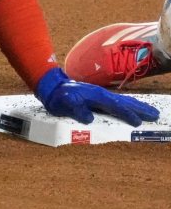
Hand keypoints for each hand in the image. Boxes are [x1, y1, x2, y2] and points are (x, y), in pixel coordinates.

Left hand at [35, 67, 159, 126]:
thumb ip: (76, 109)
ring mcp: (101, 95)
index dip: (126, 114)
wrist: (52, 86)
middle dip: (140, 109)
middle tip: (155, 115)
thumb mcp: (63, 103)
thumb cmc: (58, 96)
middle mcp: (101, 94)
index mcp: (95, 96)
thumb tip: (89, 118)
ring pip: (123, 101)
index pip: (115, 106)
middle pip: (125, 102)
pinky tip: (133, 109)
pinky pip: (118, 102)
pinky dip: (129, 105)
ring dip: (138, 106)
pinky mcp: (99, 98)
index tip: (137, 122)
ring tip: (151, 112)